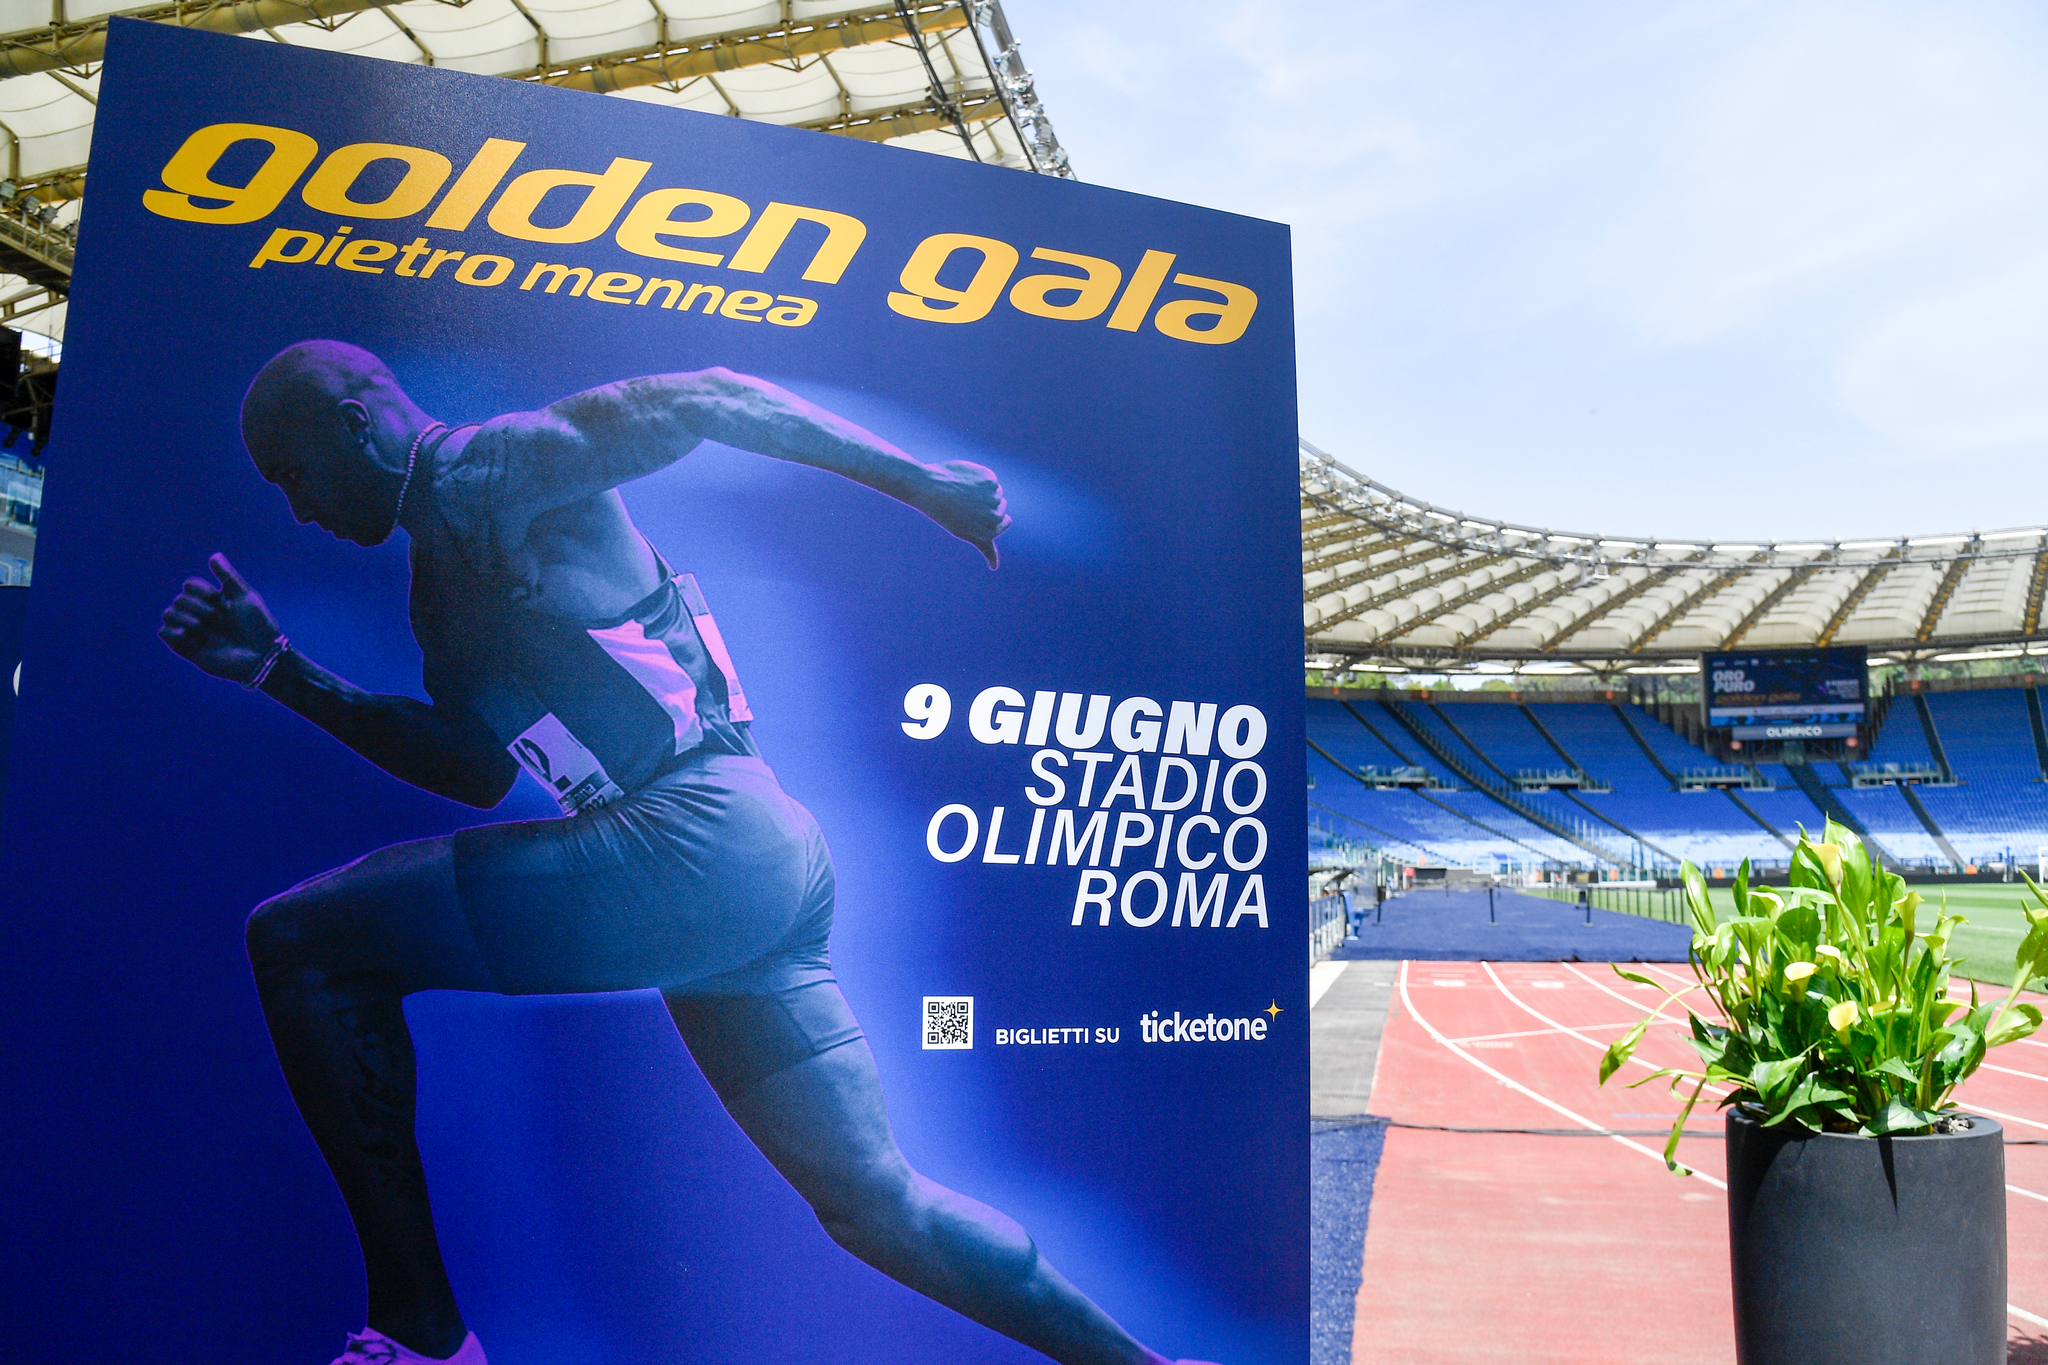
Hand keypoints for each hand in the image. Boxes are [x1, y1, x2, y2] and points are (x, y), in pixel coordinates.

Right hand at [159, 553, 285, 683]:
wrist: (261, 655)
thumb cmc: (258, 625)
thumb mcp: (244, 596)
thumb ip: (228, 576)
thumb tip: (213, 555)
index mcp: (212, 601)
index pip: (190, 585)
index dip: (200, 589)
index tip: (219, 599)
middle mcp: (200, 615)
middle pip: (179, 598)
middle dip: (196, 604)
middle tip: (216, 616)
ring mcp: (193, 631)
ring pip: (168, 613)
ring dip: (183, 616)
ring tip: (201, 625)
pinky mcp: (187, 648)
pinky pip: (164, 633)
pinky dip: (171, 630)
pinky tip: (188, 634)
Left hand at [914, 459, 1011, 568]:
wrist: (926, 487)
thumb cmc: (943, 511)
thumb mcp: (965, 532)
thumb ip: (984, 546)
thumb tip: (994, 567)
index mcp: (989, 532)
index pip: (1005, 522)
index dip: (988, 516)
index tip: (973, 513)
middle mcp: (995, 516)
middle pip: (1002, 507)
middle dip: (988, 503)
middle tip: (964, 502)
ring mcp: (993, 497)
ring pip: (997, 491)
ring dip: (984, 490)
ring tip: (962, 491)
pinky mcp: (990, 479)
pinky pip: (991, 478)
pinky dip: (980, 477)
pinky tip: (964, 480)